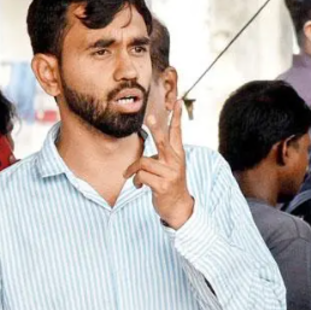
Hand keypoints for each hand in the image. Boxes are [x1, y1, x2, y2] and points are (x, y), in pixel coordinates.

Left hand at [125, 104, 194, 227]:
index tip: (180, 101)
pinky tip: (139, 186)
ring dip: (132, 170)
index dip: (178, 117)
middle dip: (155, 128)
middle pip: (163, 141)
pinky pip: (141, 176)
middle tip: (149, 117)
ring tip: (130, 176)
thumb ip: (163, 155)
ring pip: (143, 162)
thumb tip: (146, 151)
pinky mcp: (162, 185)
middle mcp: (175, 162)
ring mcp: (170, 173)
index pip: (177, 132)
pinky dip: (135, 181)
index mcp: (178, 154)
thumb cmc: (170, 184)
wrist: (179, 208)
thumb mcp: (171, 167)